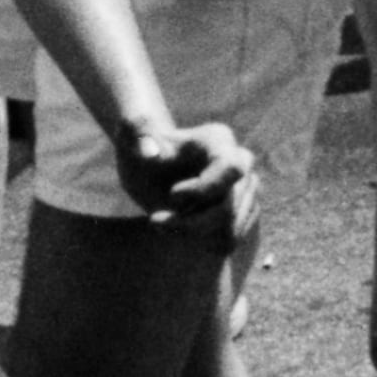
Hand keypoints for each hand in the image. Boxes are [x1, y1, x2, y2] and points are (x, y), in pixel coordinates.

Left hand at [115, 116, 258, 241]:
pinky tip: (178, 230)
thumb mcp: (131, 138)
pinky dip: (203, 241)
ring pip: (231, 227)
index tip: (172, 195)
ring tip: (162, 221)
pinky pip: (231, 238)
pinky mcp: (241, 212)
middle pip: (230, 206)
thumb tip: (150, 151)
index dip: (204, 189)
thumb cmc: (141, 147)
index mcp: (219, 141)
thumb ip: (135, 134)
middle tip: (156, 219)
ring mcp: (244, 189)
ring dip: (193, 232)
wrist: (148, 166)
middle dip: (192, 220)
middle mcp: (240, 164)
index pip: (231, 169)